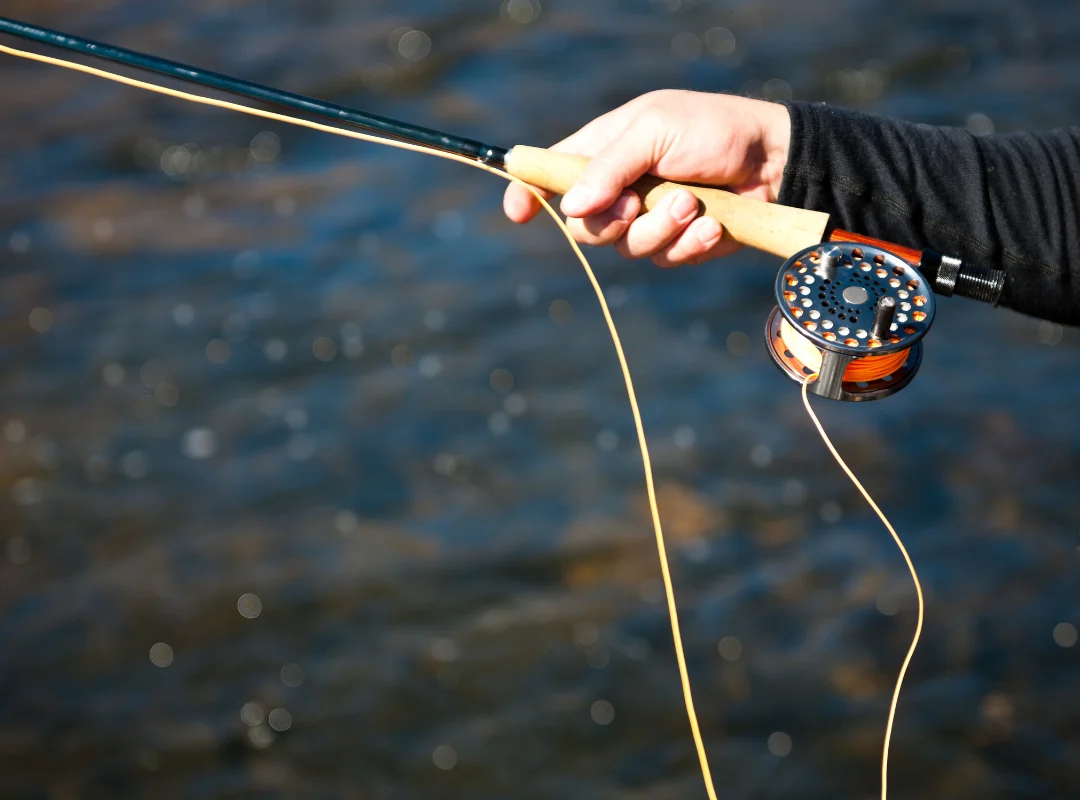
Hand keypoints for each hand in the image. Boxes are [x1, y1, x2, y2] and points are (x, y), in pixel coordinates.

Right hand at [503, 90, 790, 266]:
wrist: (774, 162)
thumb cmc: (714, 130)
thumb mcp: (656, 130)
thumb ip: (609, 166)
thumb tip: (570, 208)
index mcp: (605, 150)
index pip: (551, 173)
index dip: (528, 192)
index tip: (516, 211)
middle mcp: (619, 187)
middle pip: (583, 227)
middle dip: (610, 220)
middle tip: (638, 201)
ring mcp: (647, 218)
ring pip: (625, 248)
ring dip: (659, 228)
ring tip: (693, 203)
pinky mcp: (677, 243)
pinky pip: (663, 259)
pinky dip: (687, 243)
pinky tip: (711, 223)